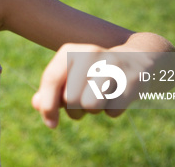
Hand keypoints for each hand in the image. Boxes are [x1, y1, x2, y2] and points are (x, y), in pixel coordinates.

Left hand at [31, 43, 153, 128]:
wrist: (137, 59)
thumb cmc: (94, 72)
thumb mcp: (70, 76)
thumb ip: (50, 91)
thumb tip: (37, 105)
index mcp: (70, 51)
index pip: (51, 79)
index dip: (48, 106)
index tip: (50, 123)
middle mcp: (89, 53)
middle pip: (70, 99)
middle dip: (74, 110)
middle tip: (83, 104)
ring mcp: (112, 65)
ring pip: (91, 106)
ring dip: (93, 111)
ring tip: (99, 99)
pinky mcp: (132, 80)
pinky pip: (112, 112)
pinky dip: (112, 111)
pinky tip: (117, 96)